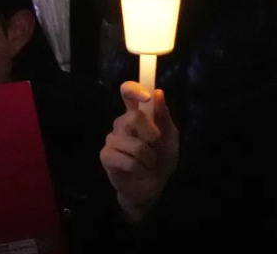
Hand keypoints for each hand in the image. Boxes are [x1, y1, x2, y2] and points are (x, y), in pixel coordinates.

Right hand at [100, 82, 179, 224]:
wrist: (153, 187)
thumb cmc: (161, 159)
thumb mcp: (170, 137)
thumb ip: (163, 116)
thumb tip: (158, 92)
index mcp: (136, 114)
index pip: (128, 92)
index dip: (135, 89)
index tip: (147, 97)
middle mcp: (121, 123)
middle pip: (133, 116)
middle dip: (152, 135)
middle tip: (155, 146)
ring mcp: (111, 139)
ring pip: (135, 144)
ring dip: (149, 158)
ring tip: (148, 164)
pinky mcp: (106, 156)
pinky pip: (128, 161)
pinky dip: (140, 169)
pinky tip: (140, 172)